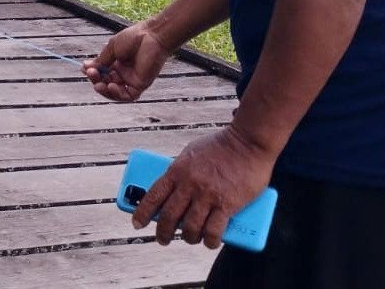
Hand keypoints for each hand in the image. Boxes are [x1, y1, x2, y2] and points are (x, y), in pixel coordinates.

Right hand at [83, 22, 170, 101]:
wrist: (151, 36)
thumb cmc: (133, 38)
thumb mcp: (112, 48)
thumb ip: (101, 60)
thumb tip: (86, 67)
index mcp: (117, 62)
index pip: (102, 73)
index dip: (93, 73)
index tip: (85, 69)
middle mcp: (124, 72)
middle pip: (106, 83)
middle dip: (96, 80)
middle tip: (91, 74)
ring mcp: (132, 79)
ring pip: (116, 92)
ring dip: (105, 91)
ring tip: (98, 84)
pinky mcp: (140, 85)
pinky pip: (128, 96)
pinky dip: (118, 94)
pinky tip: (111, 86)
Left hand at [132, 127, 275, 248]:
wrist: (248, 142)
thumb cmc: (221, 146)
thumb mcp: (191, 153)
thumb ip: (181, 171)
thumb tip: (173, 187)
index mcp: (177, 170)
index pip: (153, 195)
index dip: (142, 213)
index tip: (136, 223)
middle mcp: (189, 184)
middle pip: (169, 216)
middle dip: (163, 233)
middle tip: (163, 239)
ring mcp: (207, 195)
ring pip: (190, 228)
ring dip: (187, 238)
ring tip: (189, 239)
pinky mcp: (227, 205)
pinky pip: (213, 231)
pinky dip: (209, 241)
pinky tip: (209, 242)